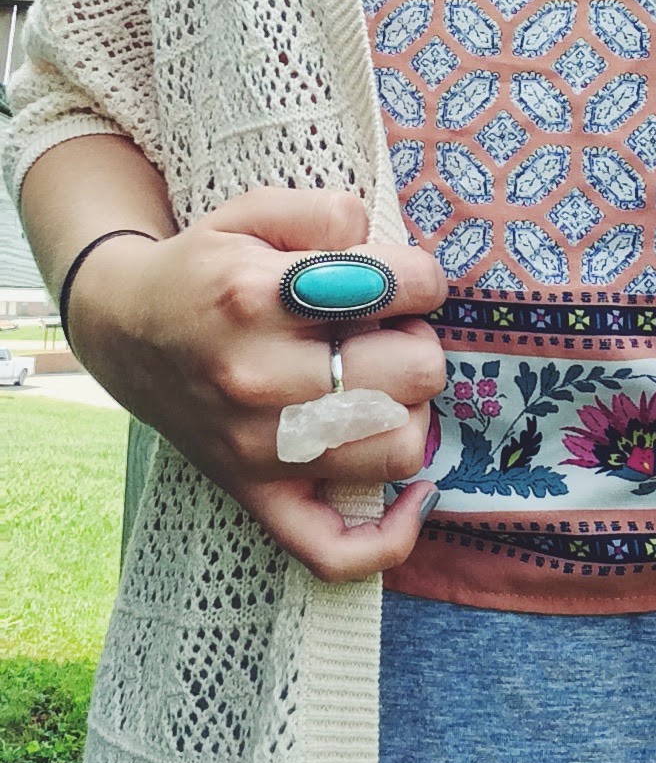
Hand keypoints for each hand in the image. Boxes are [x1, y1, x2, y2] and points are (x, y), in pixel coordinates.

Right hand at [67, 188, 448, 582]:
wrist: (126, 332)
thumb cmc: (204, 269)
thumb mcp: (252, 211)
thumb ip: (326, 211)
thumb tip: (385, 242)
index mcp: (257, 296)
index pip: (402, 288)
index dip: (422, 278)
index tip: (406, 281)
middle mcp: (258, 377)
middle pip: (417, 370)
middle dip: (418, 340)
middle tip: (388, 331)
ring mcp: (257, 448)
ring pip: (400, 447)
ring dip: (410, 410)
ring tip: (382, 385)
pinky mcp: (257, 496)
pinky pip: (336, 552)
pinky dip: (391, 536)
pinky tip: (415, 495)